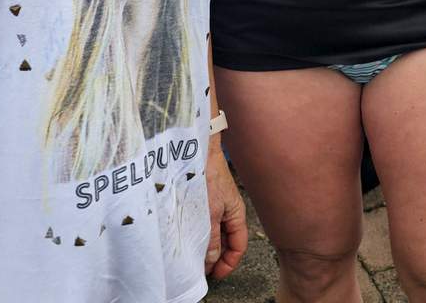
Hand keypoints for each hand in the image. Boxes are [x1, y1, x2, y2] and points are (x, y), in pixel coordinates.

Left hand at [204, 149, 246, 279]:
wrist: (197, 150)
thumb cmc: (208, 175)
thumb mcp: (210, 212)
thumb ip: (211, 238)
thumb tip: (212, 259)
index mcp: (236, 214)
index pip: (239, 246)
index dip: (229, 263)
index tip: (215, 274)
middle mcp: (228, 212)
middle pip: (226, 242)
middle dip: (215, 257)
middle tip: (201, 269)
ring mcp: (216, 206)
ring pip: (213, 233)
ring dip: (205, 245)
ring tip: (192, 256)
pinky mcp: (204, 200)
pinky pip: (204, 223)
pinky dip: (198, 233)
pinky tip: (187, 238)